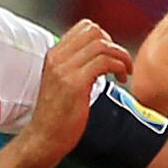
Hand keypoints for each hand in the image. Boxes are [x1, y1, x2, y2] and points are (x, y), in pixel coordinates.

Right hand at [16, 21, 132, 164]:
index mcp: (54, 55)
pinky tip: (121, 80)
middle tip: (119, 64)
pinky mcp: (75, 83)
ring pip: (102, 45)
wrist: (43, 139)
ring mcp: (65, 69)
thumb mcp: (62, 84)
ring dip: (121, 56)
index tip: (111, 57)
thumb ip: (75, 68)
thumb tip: (100, 59)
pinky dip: (119, 67)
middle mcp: (57, 58)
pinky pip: (105, 62)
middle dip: (114, 45)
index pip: (84, 28)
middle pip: (94, 31)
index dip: (104, 38)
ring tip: (124, 73)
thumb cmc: (57, 117)